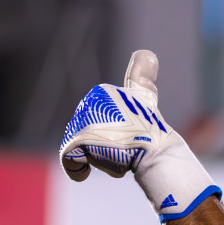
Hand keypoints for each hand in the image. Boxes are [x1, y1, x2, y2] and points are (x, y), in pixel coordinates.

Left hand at [59, 50, 218, 220]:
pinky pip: (69, 159)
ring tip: (117, 159)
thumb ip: (142, 74)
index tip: (124, 140)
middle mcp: (89, 103)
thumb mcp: (146, 95)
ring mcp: (83, 122)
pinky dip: (77, 169)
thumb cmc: (151, 127)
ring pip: (81, 149)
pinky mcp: (78, 141)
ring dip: (97, 158)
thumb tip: (146, 51)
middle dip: (102, 147)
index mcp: (102, 93)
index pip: (97, 120)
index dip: (110, 134)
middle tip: (124, 152)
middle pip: (88, 135)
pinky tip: (86, 173)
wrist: (154, 148)